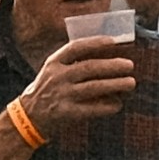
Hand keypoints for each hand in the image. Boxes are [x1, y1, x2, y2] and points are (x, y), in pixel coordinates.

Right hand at [25, 33, 143, 130]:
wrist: (28, 117)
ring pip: (93, 87)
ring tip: (131, 83)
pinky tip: (118, 104)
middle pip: (89, 67)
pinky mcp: (66, 113)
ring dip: (115, 85)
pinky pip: (91, 109)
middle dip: (112, 65)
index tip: (113, 42)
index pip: (76, 47)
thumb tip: (106, 57)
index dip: (95, 43)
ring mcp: (62, 95)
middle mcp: (57, 77)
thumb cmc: (46, 90)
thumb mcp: (53, 71)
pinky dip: (107, 106)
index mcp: (54, 63)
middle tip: (130, 65)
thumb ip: (73, 63)